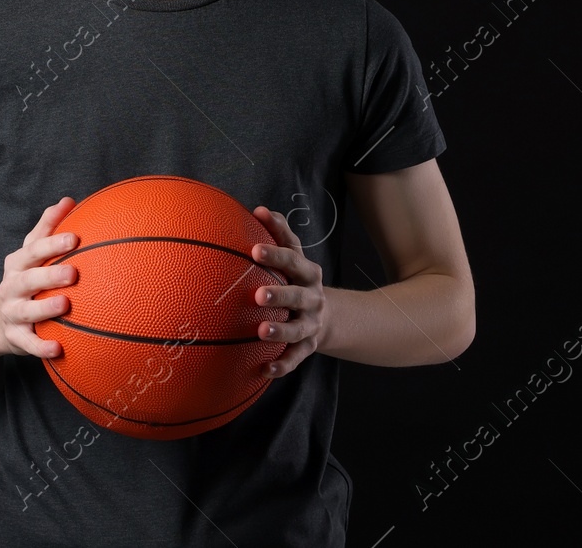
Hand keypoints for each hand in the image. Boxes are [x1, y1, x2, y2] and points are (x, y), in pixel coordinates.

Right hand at [0, 197, 78, 358]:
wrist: (0, 319)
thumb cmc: (27, 278)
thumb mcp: (32, 252)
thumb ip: (48, 227)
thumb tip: (68, 200)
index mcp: (18, 263)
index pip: (34, 250)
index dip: (52, 243)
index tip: (74, 238)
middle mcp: (12, 287)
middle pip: (28, 279)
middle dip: (49, 275)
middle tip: (73, 272)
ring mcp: (12, 313)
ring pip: (26, 311)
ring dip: (45, 309)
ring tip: (65, 305)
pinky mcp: (15, 338)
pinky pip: (28, 344)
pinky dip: (41, 347)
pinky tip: (58, 349)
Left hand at [251, 204, 325, 377]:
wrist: (326, 316)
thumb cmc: (297, 279)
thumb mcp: (294, 257)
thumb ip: (280, 234)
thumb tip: (259, 209)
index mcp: (307, 272)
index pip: (292, 259)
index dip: (276, 254)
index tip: (255, 250)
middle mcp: (313, 297)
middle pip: (299, 295)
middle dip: (280, 294)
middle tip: (258, 295)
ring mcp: (311, 323)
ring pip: (298, 329)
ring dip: (281, 330)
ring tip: (262, 331)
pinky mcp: (307, 346)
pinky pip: (295, 358)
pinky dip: (282, 366)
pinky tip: (264, 371)